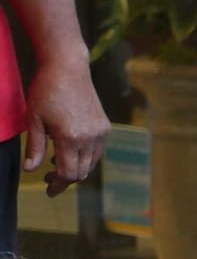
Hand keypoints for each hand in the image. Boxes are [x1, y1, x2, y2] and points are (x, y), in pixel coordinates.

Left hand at [23, 52, 109, 197]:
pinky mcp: (105, 128)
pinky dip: (85, 158)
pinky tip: (70, 150)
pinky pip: (97, 152)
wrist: (68, 69)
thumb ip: (34, 146)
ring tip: (56, 163)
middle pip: (81, 172)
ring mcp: (100, 134)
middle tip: (48, 177)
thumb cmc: (46, 91)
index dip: (58, 184)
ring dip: (76, 169)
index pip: (68, 173)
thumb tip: (30, 170)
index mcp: (70, 138)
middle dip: (65, 179)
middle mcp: (90, 139)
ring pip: (91, 164)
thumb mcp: (34, 119)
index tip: (48, 189)